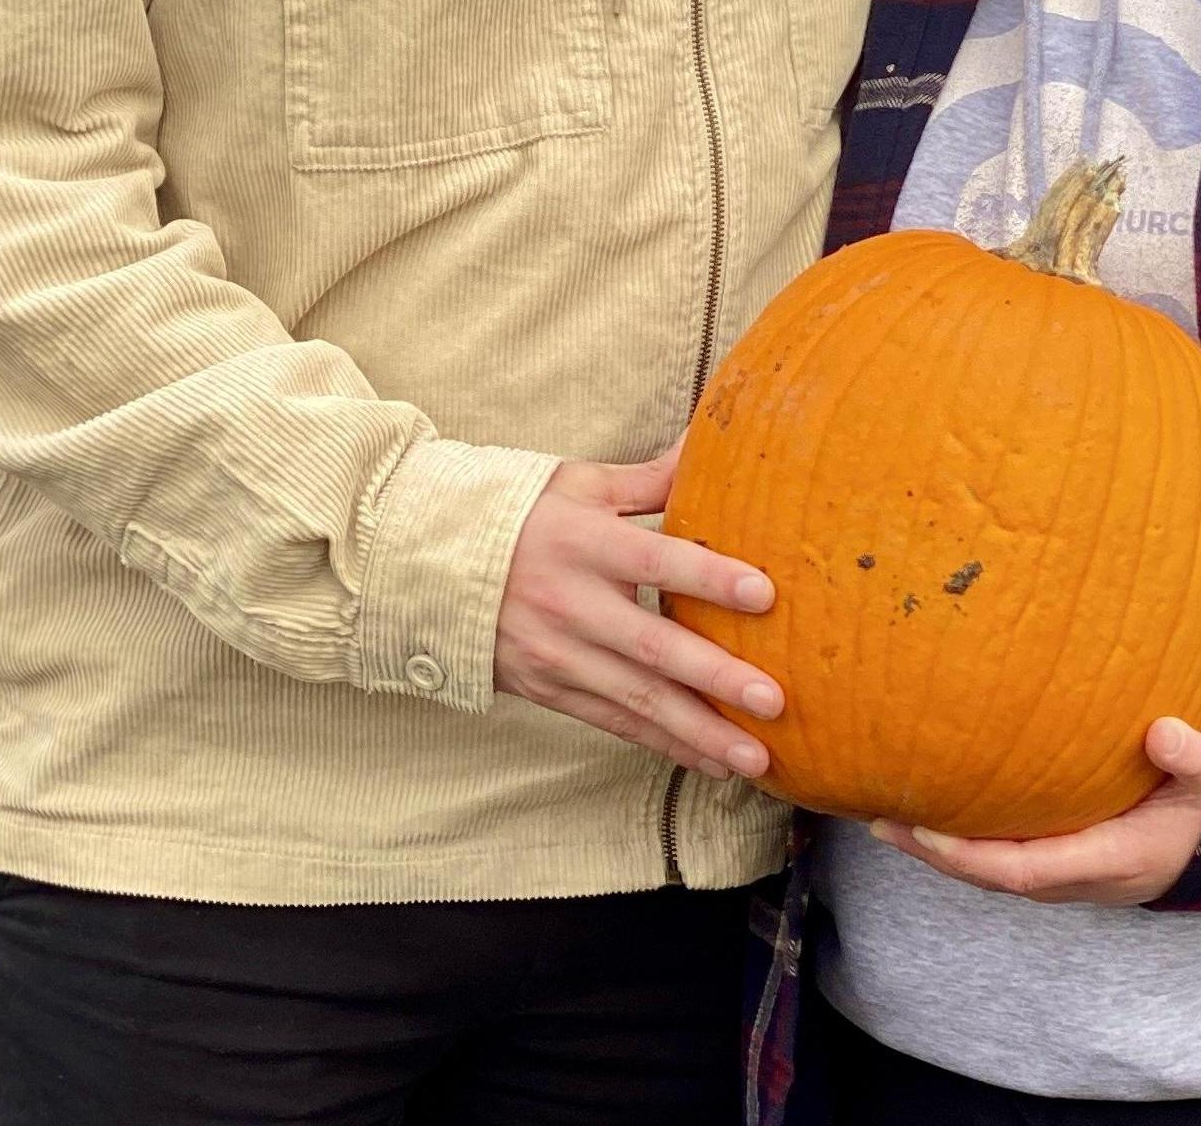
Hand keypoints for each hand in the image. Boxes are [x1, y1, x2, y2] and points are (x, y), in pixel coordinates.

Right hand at [492, 443, 784, 780]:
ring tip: (755, 755)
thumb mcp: (580, 485)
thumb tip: (711, 441)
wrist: (427, 565)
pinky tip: (710, 761)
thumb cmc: (519, 514)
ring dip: (699, 732)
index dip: (709, 579)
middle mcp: (570, 603)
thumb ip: (651, 478)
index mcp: (583, 541)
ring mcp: (556, 654)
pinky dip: (664, 744)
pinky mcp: (547, 689)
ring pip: (637, 699)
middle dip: (715, 677)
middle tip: (774, 699)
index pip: (655, 561)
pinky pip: (614, 722)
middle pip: (652, 647)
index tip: (764, 594)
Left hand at [869, 716, 1200, 904]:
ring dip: (940, 849)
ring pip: (990, 870)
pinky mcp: (1059, 860)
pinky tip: (932, 811)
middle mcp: (1076, 877)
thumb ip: (1191, 758)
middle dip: (936, 853)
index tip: (927, 830)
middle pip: (992, 876)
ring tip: (888, 816)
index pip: (1023, 870)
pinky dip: (962, 841)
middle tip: (882, 819)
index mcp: (1106, 862)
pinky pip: (1001, 857)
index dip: (971, 856)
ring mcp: (1065, 873)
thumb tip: (1165, 733)